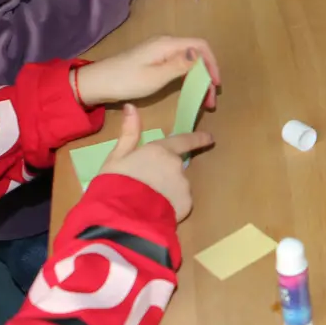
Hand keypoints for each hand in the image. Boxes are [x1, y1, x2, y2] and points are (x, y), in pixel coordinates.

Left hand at [75, 36, 219, 107]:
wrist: (97, 83)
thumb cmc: (125, 81)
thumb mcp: (154, 77)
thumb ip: (178, 65)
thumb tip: (199, 54)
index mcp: (167, 44)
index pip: (200, 46)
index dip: (212, 63)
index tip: (216, 84)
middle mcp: (165, 44)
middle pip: (196, 54)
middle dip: (207, 74)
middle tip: (210, 100)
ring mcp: (159, 52)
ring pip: (188, 61)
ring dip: (198, 78)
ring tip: (202, 99)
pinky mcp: (153, 60)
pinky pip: (178, 65)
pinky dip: (187, 78)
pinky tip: (188, 90)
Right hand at [96, 105, 213, 220]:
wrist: (122, 217)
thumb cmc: (115, 184)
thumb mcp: (116, 157)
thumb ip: (128, 133)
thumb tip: (132, 107)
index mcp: (160, 150)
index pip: (184, 141)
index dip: (197, 139)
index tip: (210, 138)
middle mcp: (177, 166)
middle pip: (176, 168)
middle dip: (166, 175)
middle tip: (145, 186)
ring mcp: (184, 187)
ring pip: (178, 187)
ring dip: (167, 192)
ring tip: (146, 203)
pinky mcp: (186, 206)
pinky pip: (179, 204)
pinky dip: (170, 207)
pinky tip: (154, 213)